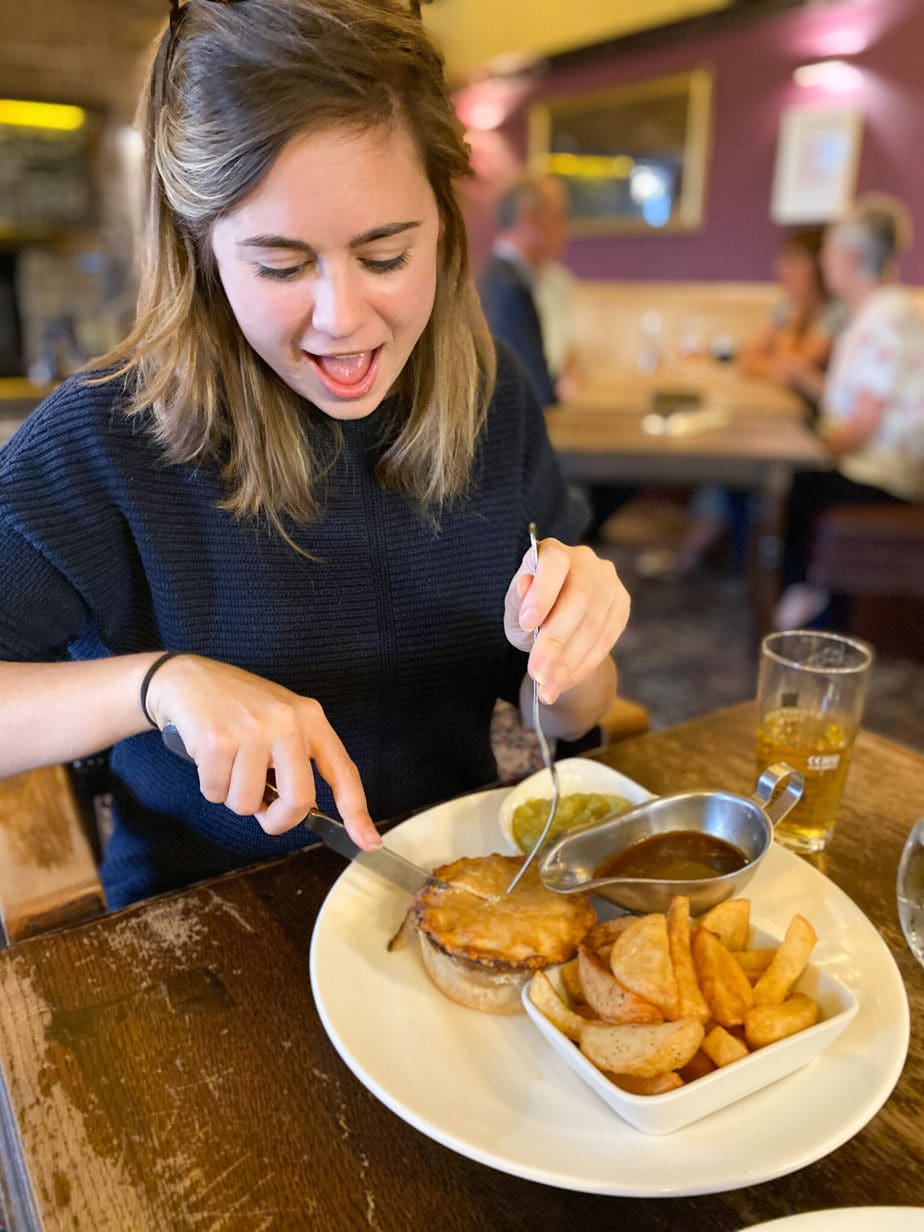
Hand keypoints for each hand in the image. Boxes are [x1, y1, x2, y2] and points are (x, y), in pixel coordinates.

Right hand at [143, 654, 378, 849]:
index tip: (369, 841)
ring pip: (248, 802)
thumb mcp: (282, 721)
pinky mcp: (217, 740)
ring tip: (229, 765)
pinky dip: (211, 786)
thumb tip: (304, 811)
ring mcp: (252, 730)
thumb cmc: (240, 708)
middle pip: (298, 799)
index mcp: (310, 719)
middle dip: (278, 820)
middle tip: (263, 813)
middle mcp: (287, 722)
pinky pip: (217, 792)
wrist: (190, 679)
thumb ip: (297, 761)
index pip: (343, 771)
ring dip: (234, 797)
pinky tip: (209, 759)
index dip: (357, 812)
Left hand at [503, 539, 629, 704]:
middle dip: (555, 641)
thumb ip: (517, 600)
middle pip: (577, 599)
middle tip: (538, 673)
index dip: (542, 593)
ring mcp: (608, 582)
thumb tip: (524, 583)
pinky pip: (606, 639)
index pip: (554, 564)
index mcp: (553, 552)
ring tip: (548, 687)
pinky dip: (584, 665)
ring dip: (569, 661)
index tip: (527, 624)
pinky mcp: (621, 604)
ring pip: (594, 624)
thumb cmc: (531, 611)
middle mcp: (585, 561)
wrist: (558, 625)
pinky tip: (565, 682)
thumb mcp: (515, 609)